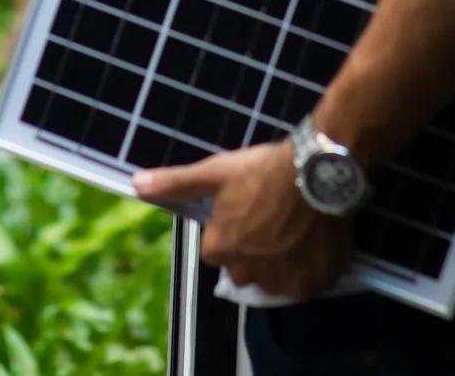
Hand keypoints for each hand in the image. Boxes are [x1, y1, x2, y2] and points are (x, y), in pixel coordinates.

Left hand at [133, 141, 351, 300]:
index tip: (245, 209)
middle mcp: (247, 274)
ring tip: (294, 229)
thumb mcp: (214, 172)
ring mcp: (283, 282)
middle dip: (254, 250)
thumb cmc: (263, 171)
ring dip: (281, 263)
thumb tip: (136, 184)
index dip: (230, 229)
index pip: (215, 250)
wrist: (318, 172)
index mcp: (219, 250)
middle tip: (271, 219)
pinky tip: (313, 242)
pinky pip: (306, 284)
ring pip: (276, 279)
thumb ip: (174, 184)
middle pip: (244, 268)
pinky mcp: (314, 283)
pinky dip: (309, 269)